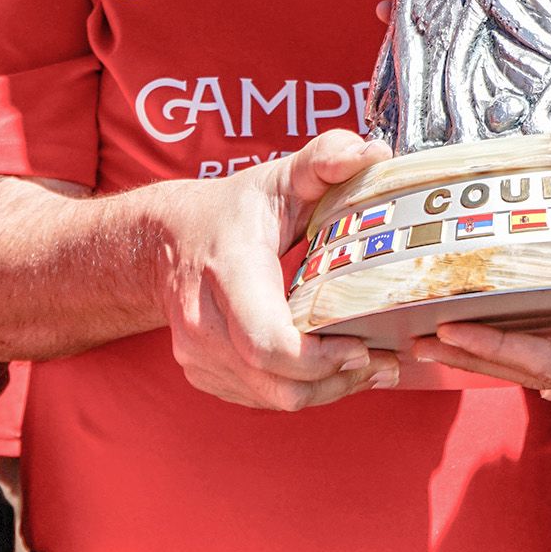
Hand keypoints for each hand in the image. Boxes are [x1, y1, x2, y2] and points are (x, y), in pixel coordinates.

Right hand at [150, 130, 396, 409]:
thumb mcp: (280, 176)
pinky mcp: (203, 372)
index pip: (268, 341)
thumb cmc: (234, 209)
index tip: (362, 346)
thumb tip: (372, 152)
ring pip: (272, 399)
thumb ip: (326, 158)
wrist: (166, 240)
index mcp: (229, 271)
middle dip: (337, 381)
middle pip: (277, 383)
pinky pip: (260, 399)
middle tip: (383, 363)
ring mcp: (198, 352)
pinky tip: (331, 372)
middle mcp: (204, 320)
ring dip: (326, 392)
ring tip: (369, 369)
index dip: (320, 359)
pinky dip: (300, 392)